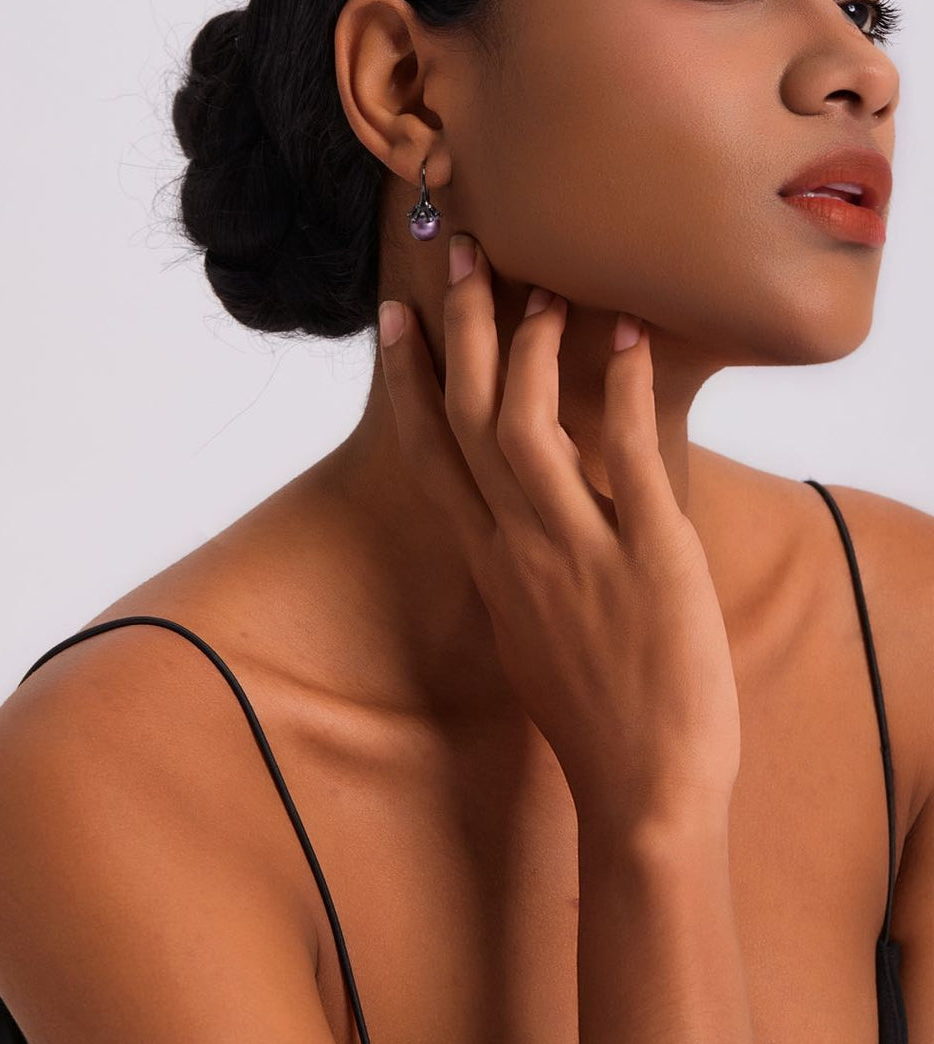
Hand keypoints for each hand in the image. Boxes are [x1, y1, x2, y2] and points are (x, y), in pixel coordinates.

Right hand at [378, 235, 741, 832]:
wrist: (641, 791)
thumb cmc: (592, 717)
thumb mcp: (529, 634)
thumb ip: (517, 569)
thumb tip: (517, 521)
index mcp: (487, 564)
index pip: (430, 453)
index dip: (408, 379)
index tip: (396, 317)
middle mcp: (516, 547)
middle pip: (470, 417)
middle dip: (462, 329)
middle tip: (463, 253)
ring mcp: (576, 548)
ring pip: (527, 425)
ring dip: (531, 345)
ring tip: (543, 283)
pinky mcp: (648, 554)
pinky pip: (628, 456)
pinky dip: (625, 391)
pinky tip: (628, 337)